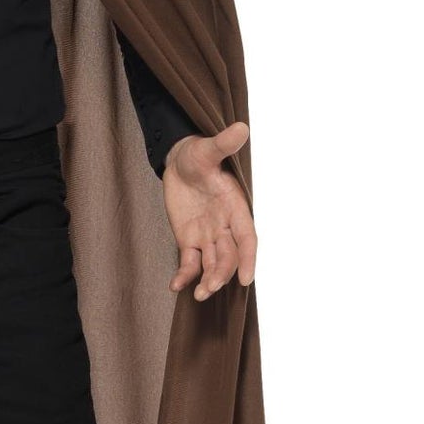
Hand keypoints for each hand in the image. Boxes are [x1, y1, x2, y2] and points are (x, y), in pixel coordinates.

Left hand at [161, 121, 256, 300]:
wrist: (179, 161)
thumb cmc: (198, 154)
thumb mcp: (207, 148)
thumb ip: (223, 144)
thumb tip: (241, 128)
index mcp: (235, 207)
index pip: (247, 237)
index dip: (248, 257)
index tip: (246, 278)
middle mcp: (224, 225)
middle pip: (229, 256)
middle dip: (222, 273)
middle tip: (210, 288)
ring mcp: (207, 235)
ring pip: (211, 263)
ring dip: (207, 279)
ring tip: (198, 295)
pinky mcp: (189, 240)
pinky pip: (189, 262)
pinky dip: (184, 275)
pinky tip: (175, 286)